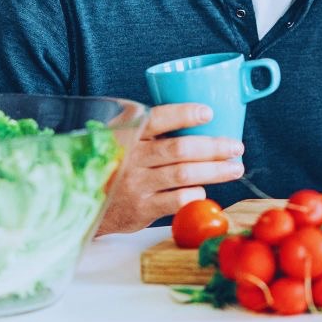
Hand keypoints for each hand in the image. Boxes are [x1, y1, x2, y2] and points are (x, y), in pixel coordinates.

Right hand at [95, 103, 244, 235]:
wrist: (84, 201)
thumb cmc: (114, 164)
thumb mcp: (121, 138)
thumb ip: (149, 128)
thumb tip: (201, 118)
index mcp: (127, 133)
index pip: (158, 118)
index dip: (184, 114)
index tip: (209, 113)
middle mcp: (131, 157)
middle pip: (179, 149)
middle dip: (214, 147)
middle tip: (236, 146)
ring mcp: (136, 184)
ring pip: (184, 174)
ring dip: (215, 171)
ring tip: (235, 168)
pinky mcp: (142, 208)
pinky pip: (178, 200)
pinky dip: (196, 194)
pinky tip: (205, 190)